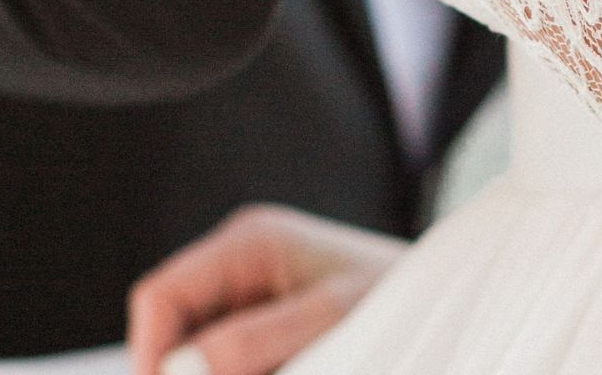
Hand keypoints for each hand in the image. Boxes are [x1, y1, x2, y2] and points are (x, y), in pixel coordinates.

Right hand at [129, 204, 405, 374]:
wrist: (448, 300)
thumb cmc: (397, 299)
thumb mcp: (333, 320)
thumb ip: (258, 340)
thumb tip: (184, 367)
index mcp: (249, 241)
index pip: (160, 296)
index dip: (153, 357)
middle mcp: (239, 258)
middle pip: (170, 328)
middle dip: (188, 371)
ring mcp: (249, 288)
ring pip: (195, 350)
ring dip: (217, 374)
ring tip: (288, 366)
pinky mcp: (262, 319)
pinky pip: (226, 357)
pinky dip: (238, 372)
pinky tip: (287, 368)